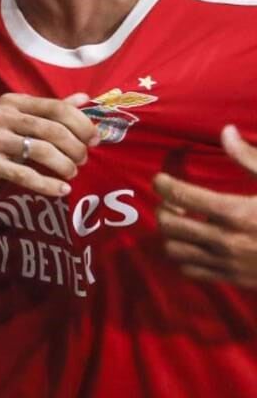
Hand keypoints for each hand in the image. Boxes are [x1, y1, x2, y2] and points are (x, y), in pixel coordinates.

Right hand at [0, 93, 97, 197]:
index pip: (56, 107)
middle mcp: (0, 115)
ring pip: (40, 151)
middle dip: (75, 147)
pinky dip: (47, 184)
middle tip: (83, 160)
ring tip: (72, 173)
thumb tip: (85, 98)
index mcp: (13, 101)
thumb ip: (51, 110)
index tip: (95, 140)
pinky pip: (23, 174)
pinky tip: (61, 190)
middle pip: (51, 129)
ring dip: (64, 165)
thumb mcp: (21, 121)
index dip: (81, 123)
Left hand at [153, 125, 256, 287]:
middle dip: (164, 208)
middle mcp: (224, 239)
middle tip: (174, 200)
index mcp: (235, 212)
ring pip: (173, 249)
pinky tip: (196, 243)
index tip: (162, 179)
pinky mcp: (231, 278)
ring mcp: (226, 262)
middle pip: (168, 224)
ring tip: (183, 220)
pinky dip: (184, 256)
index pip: (179, 195)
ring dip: (172, 233)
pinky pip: (190, 270)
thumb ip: (248, 158)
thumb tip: (225, 131)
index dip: (163, 183)